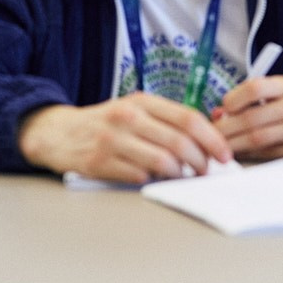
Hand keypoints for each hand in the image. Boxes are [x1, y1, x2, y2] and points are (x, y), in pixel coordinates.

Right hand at [18, 94, 233, 183]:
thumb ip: (164, 120)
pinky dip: (152, 181)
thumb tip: (205, 142)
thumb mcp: (133, 110)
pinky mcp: (100, 162)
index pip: (188, 118)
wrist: (57, 132)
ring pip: (163, 162)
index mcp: (141, 101)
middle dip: (200, 162)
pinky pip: (139, 177)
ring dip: (179, 174)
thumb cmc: (104, 123)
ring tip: (181, 176)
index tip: (224, 154)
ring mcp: (113, 140)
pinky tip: (153, 179)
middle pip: (180, 143)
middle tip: (205, 171)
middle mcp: (128, 118)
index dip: (212, 139)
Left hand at [213, 76, 282, 160]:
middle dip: (226, 129)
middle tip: (208, 136)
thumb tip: (222, 112)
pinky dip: (252, 156)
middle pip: (252, 119)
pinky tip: (240, 156)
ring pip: (259, 140)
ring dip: (235, 146)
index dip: (234, 98)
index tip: (222, 107)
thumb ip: (259, 99)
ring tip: (218, 149)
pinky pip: (271, 155)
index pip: (257, 88)